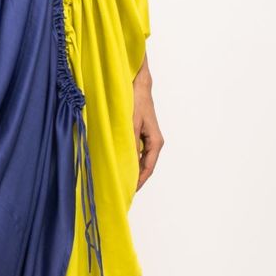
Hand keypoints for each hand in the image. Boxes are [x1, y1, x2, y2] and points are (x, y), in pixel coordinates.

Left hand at [132, 71, 163, 191]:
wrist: (139, 85)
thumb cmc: (136, 101)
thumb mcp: (131, 122)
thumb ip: (130, 142)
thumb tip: (127, 161)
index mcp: (155, 142)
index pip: (148, 167)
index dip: (139, 180)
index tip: (130, 190)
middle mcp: (154, 143)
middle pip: (145, 166)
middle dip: (135, 178)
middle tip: (122, 189)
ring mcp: (149, 139)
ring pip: (141, 159)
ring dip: (132, 168)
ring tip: (120, 179)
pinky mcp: (142, 134)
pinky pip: (137, 152)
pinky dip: (130, 159)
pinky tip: (120, 163)